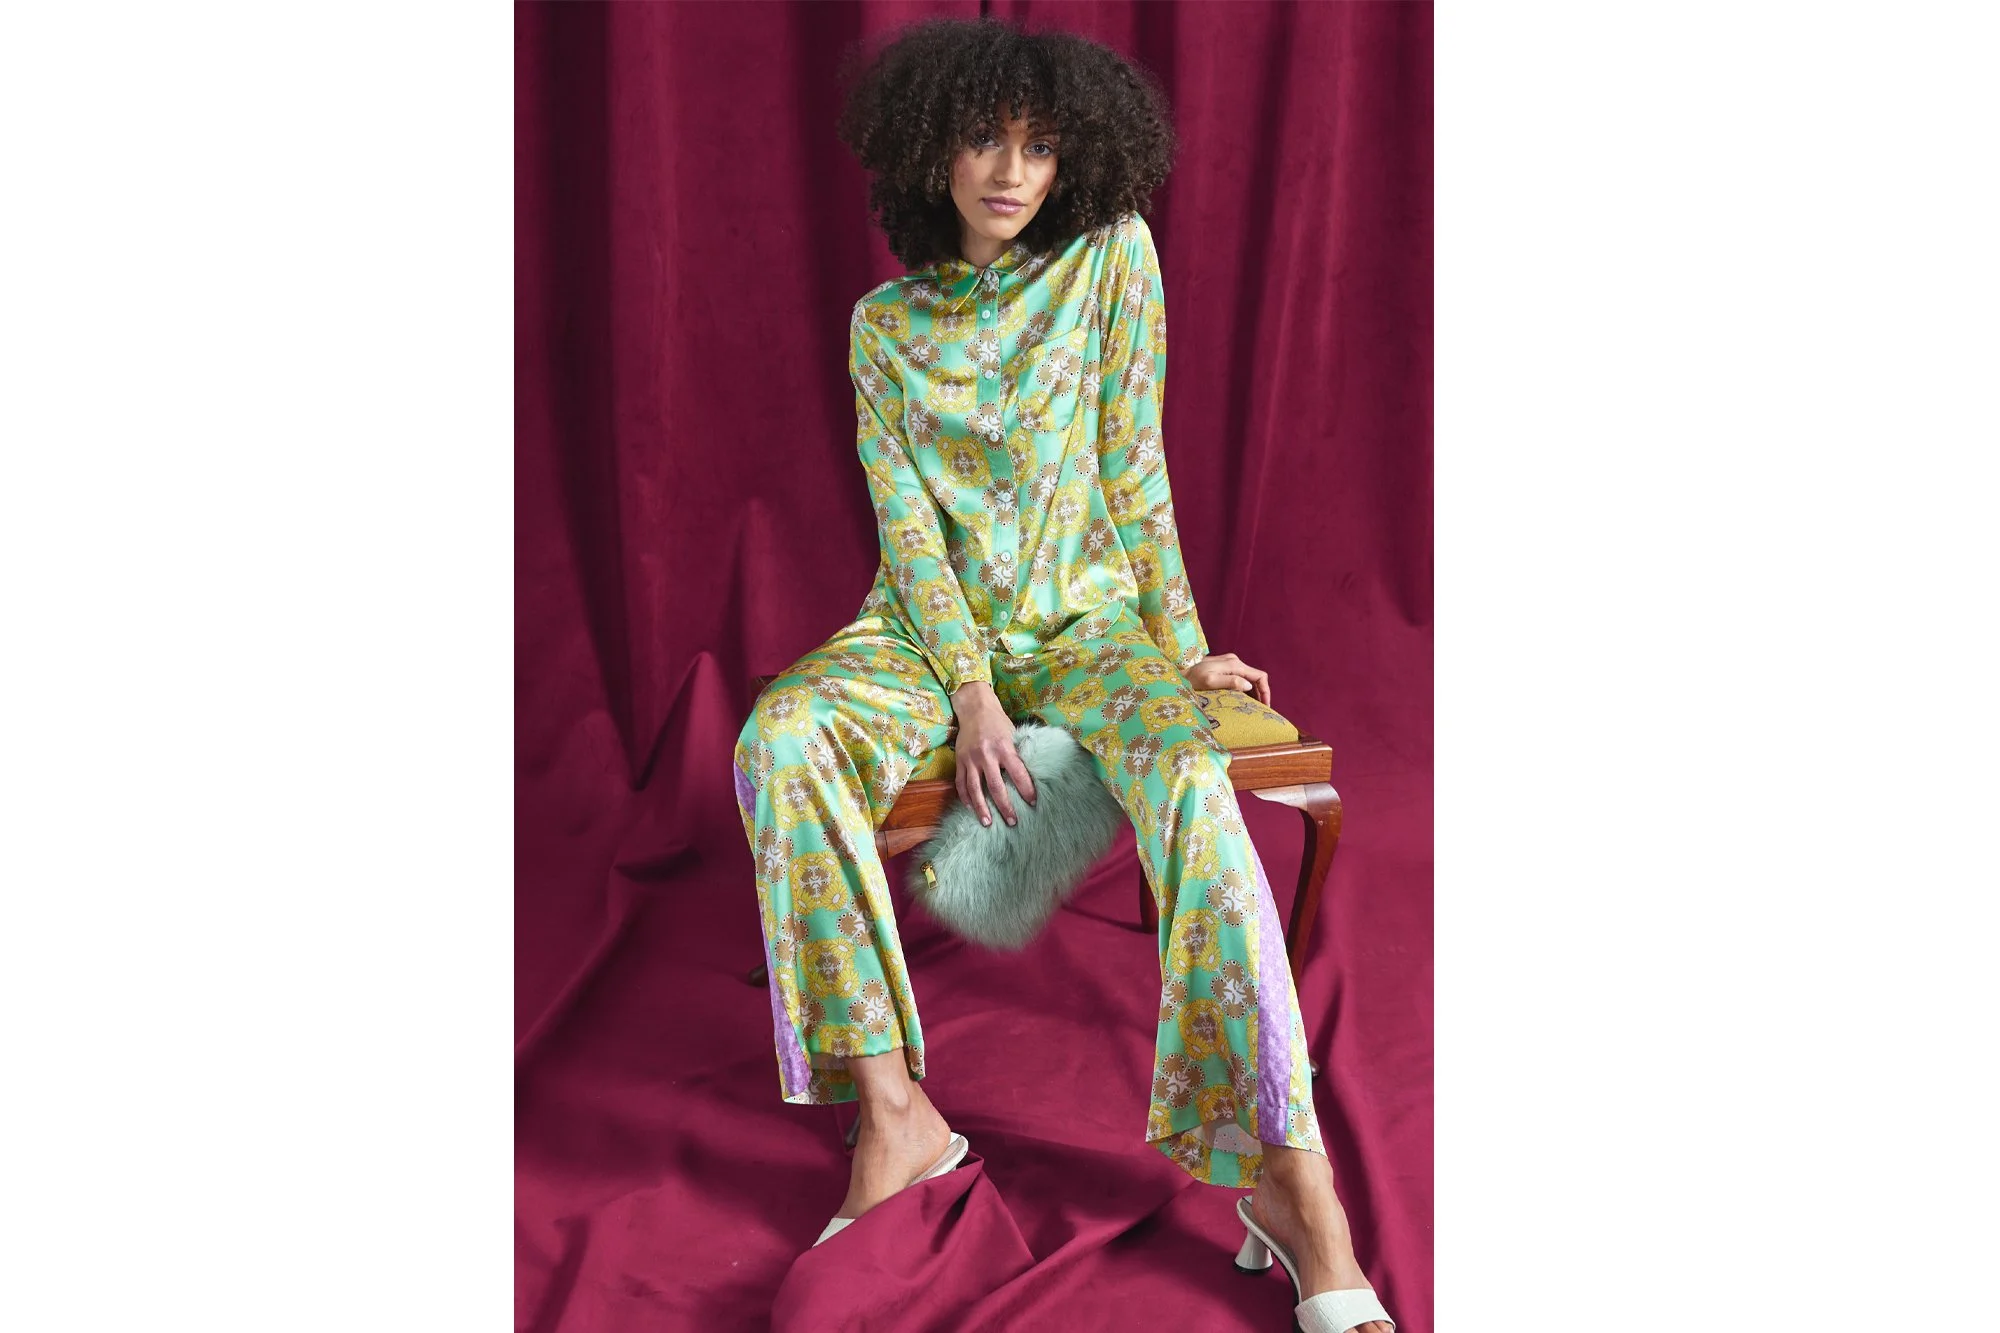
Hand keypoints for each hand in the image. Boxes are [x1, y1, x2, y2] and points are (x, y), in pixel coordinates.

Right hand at [948, 683, 1037, 827]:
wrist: (975, 708)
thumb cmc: (998, 722)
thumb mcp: (1013, 734)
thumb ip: (1017, 754)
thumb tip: (1030, 776)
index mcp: (1004, 748)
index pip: (1018, 773)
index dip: (1027, 789)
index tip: (1033, 803)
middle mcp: (986, 755)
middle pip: (996, 787)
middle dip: (1005, 806)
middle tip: (1013, 822)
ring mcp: (971, 759)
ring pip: (975, 789)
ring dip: (982, 808)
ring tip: (988, 823)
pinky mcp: (959, 760)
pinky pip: (961, 782)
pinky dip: (966, 797)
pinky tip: (971, 808)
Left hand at [1185, 653, 1270, 706]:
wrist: (1180, 672)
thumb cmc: (1192, 678)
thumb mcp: (1210, 681)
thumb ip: (1230, 682)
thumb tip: (1248, 686)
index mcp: (1234, 664)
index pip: (1259, 676)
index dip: (1265, 691)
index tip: (1265, 706)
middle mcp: (1234, 661)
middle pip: (1256, 677)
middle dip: (1261, 693)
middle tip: (1261, 710)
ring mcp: (1230, 663)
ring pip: (1249, 678)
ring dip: (1254, 692)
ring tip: (1254, 707)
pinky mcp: (1225, 668)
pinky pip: (1241, 678)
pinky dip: (1246, 689)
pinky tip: (1243, 700)